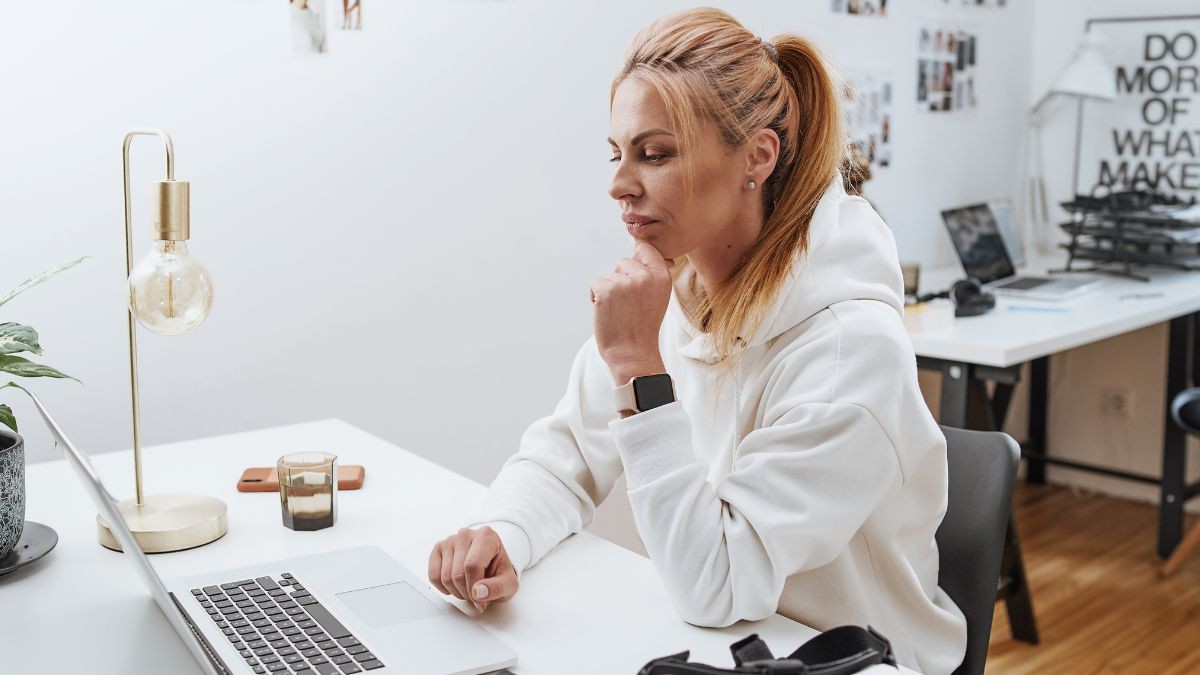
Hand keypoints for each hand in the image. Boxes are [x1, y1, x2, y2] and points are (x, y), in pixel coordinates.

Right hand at [427, 526, 518, 611]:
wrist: (491, 564)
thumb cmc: (499, 571)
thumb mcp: (508, 584)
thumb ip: (497, 588)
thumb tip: (478, 592)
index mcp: (486, 536)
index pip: (472, 565)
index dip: (475, 589)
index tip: (481, 600)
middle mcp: (466, 534)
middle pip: (458, 574)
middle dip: (467, 592)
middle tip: (476, 595)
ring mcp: (450, 541)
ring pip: (445, 577)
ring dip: (457, 592)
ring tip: (468, 588)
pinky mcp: (438, 549)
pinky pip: (433, 575)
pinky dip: (443, 587)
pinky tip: (455, 586)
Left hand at [589, 242, 674, 384]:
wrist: (632, 354)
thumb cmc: (643, 326)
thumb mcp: (658, 296)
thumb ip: (651, 274)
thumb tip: (640, 250)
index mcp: (662, 277)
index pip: (645, 249)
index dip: (636, 261)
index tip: (635, 281)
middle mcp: (646, 277)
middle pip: (624, 261)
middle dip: (620, 279)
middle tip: (628, 305)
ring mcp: (626, 283)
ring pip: (609, 275)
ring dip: (608, 291)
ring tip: (619, 311)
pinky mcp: (607, 290)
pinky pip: (595, 284)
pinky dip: (596, 297)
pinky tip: (607, 312)